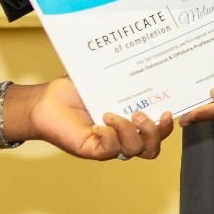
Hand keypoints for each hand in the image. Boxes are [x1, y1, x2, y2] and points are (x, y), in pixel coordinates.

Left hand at [24, 78, 174, 160]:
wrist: (45, 101)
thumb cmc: (73, 91)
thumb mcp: (104, 82)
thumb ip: (123, 79)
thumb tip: (143, 62)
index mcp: (129, 122)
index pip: (156, 133)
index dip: (166, 128)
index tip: (167, 111)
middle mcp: (122, 137)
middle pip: (151, 148)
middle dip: (154, 133)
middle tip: (139, 114)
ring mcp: (109, 146)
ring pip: (135, 150)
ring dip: (129, 131)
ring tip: (112, 114)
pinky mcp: (93, 150)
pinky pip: (112, 150)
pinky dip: (110, 136)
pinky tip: (99, 123)